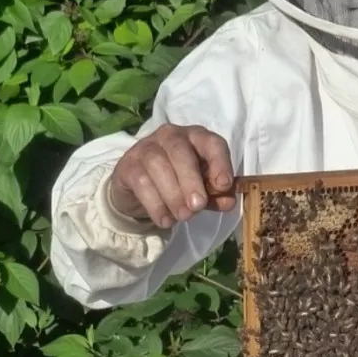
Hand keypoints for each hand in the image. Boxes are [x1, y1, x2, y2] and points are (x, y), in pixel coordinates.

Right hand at [109, 124, 237, 227]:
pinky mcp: (128, 165)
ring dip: (173, 195)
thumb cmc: (178, 183)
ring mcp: (146, 147)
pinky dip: (155, 204)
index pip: (211, 142)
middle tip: (197, 207)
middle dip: (191, 181)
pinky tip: (164, 220)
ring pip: (159, 165)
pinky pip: (141, 182)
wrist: (138, 192)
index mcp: (196, 137)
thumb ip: (215, 194)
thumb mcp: (201, 189)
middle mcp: (171, 136)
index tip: (223, 185)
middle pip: (181, 152)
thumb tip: (229, 201)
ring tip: (183, 217)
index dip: (220, 162)